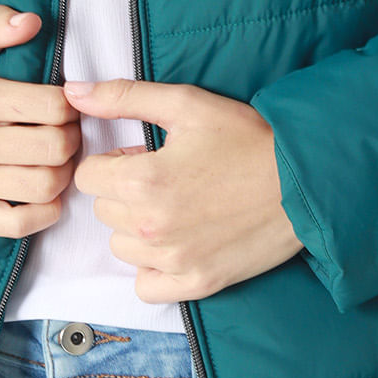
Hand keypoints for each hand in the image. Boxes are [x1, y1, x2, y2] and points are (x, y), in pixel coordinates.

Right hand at [0, 5, 79, 237]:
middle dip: (72, 140)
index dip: (71, 107)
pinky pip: (20, 223)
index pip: (53, 106)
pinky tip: (43, 195)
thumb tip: (30, 20)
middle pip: (55, 147)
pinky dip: (44, 212)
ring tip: (57, 162)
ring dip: (63, 175)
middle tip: (66, 135)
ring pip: (44, 185)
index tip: (65, 107)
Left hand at [65, 78, 306, 302]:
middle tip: (171, 176)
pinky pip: (145, 285)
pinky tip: (180, 241)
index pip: (88, 175)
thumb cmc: (248, 139)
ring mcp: (173, 260)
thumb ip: (123, 97)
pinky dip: (154, 267)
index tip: (145, 156)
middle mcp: (151, 227)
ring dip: (138, 228)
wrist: (305, 182)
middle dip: (126, 191)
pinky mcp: (195, 284)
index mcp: (143, 180)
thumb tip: (72, 93)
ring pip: (121, 247)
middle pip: (104, 210)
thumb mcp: (187, 104)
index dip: (114, 160)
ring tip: (179, 206)